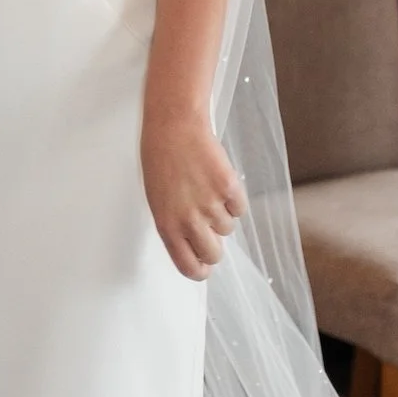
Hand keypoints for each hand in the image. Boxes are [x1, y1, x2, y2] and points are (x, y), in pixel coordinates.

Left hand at [142, 108, 245, 280]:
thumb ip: (174, 225)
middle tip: (209, 228)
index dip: (200, 270)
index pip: (188, 266)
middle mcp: (189, 220)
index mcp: (166, 225)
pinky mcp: (229, 188)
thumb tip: (193, 246)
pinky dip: (233, 198)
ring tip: (205, 189)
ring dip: (221, 214)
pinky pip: (240, 208)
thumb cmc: (161, 158)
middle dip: (215, 246)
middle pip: (214, 255)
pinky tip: (218, 180)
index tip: (204, 268)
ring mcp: (210, 204)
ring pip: (228, 228)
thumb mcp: (157, 198)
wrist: (174, 125)